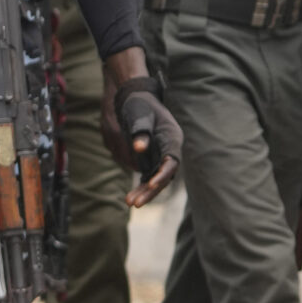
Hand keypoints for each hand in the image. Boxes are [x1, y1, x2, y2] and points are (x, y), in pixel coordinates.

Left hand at [111, 86, 182, 205]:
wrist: (137, 99)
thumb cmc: (138, 105)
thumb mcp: (138, 114)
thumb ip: (140, 131)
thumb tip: (139, 148)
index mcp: (171, 137)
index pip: (172, 160)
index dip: (163, 174)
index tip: (152, 185)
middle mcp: (170, 149)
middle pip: (165, 174)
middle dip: (152, 190)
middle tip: (135, 203)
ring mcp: (162, 155)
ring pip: (157, 178)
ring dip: (145, 191)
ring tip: (129, 202)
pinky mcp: (153, 159)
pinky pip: (149, 176)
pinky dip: (141, 186)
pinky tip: (130, 197)